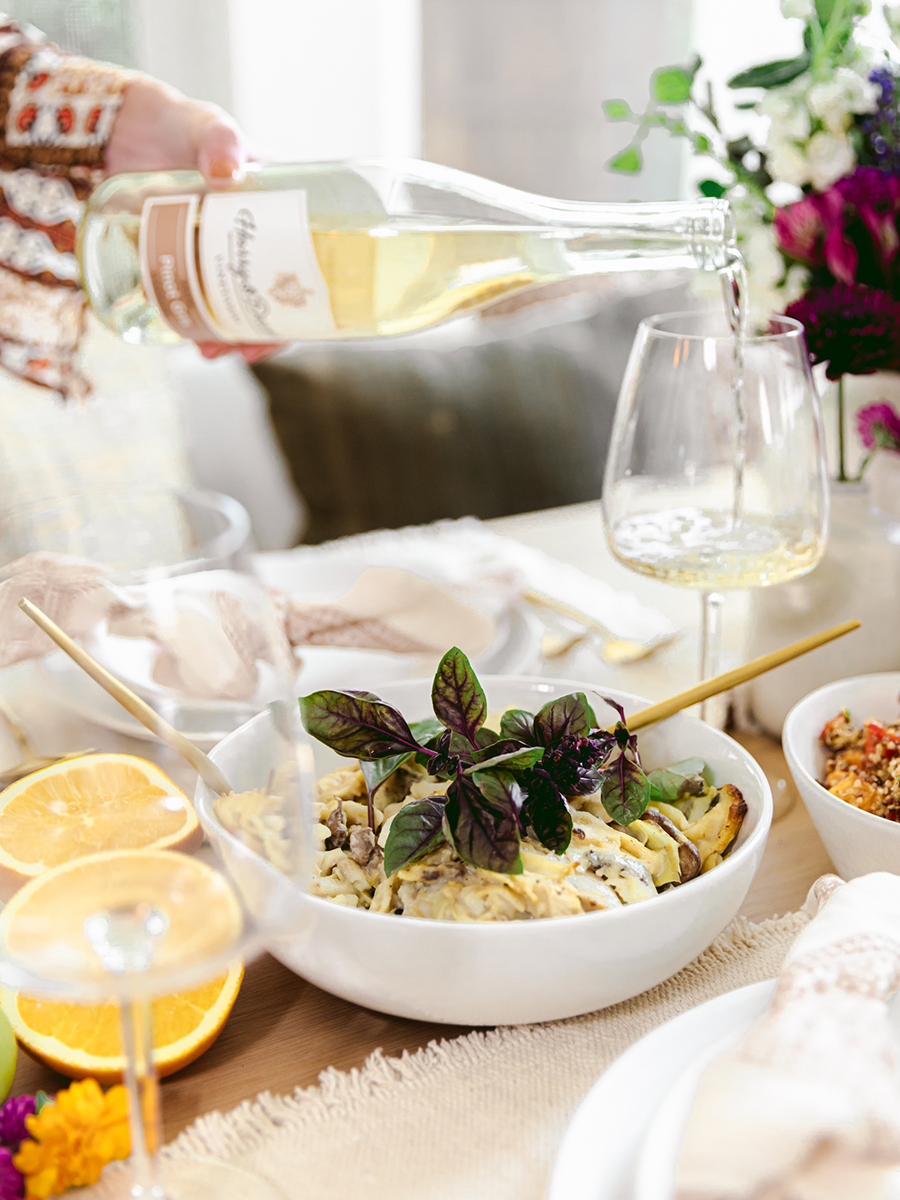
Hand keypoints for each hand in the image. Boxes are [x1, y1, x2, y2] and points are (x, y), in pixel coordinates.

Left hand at [105, 76, 282, 364]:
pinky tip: (183, 334)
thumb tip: (227, 176)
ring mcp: (213, 255)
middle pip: (269, 296)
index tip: (297, 325)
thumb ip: (219, 143)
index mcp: (276, 212)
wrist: (124, 129)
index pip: (303, 262)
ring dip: (224, 334)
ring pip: (230, 305)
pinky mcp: (180, 263)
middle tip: (246, 350)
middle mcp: (251, 241)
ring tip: (208, 350)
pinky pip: (193, 298)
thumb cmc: (179, 123)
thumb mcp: (208, 127)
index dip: (306, 301)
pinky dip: (190, 320)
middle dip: (262, 332)